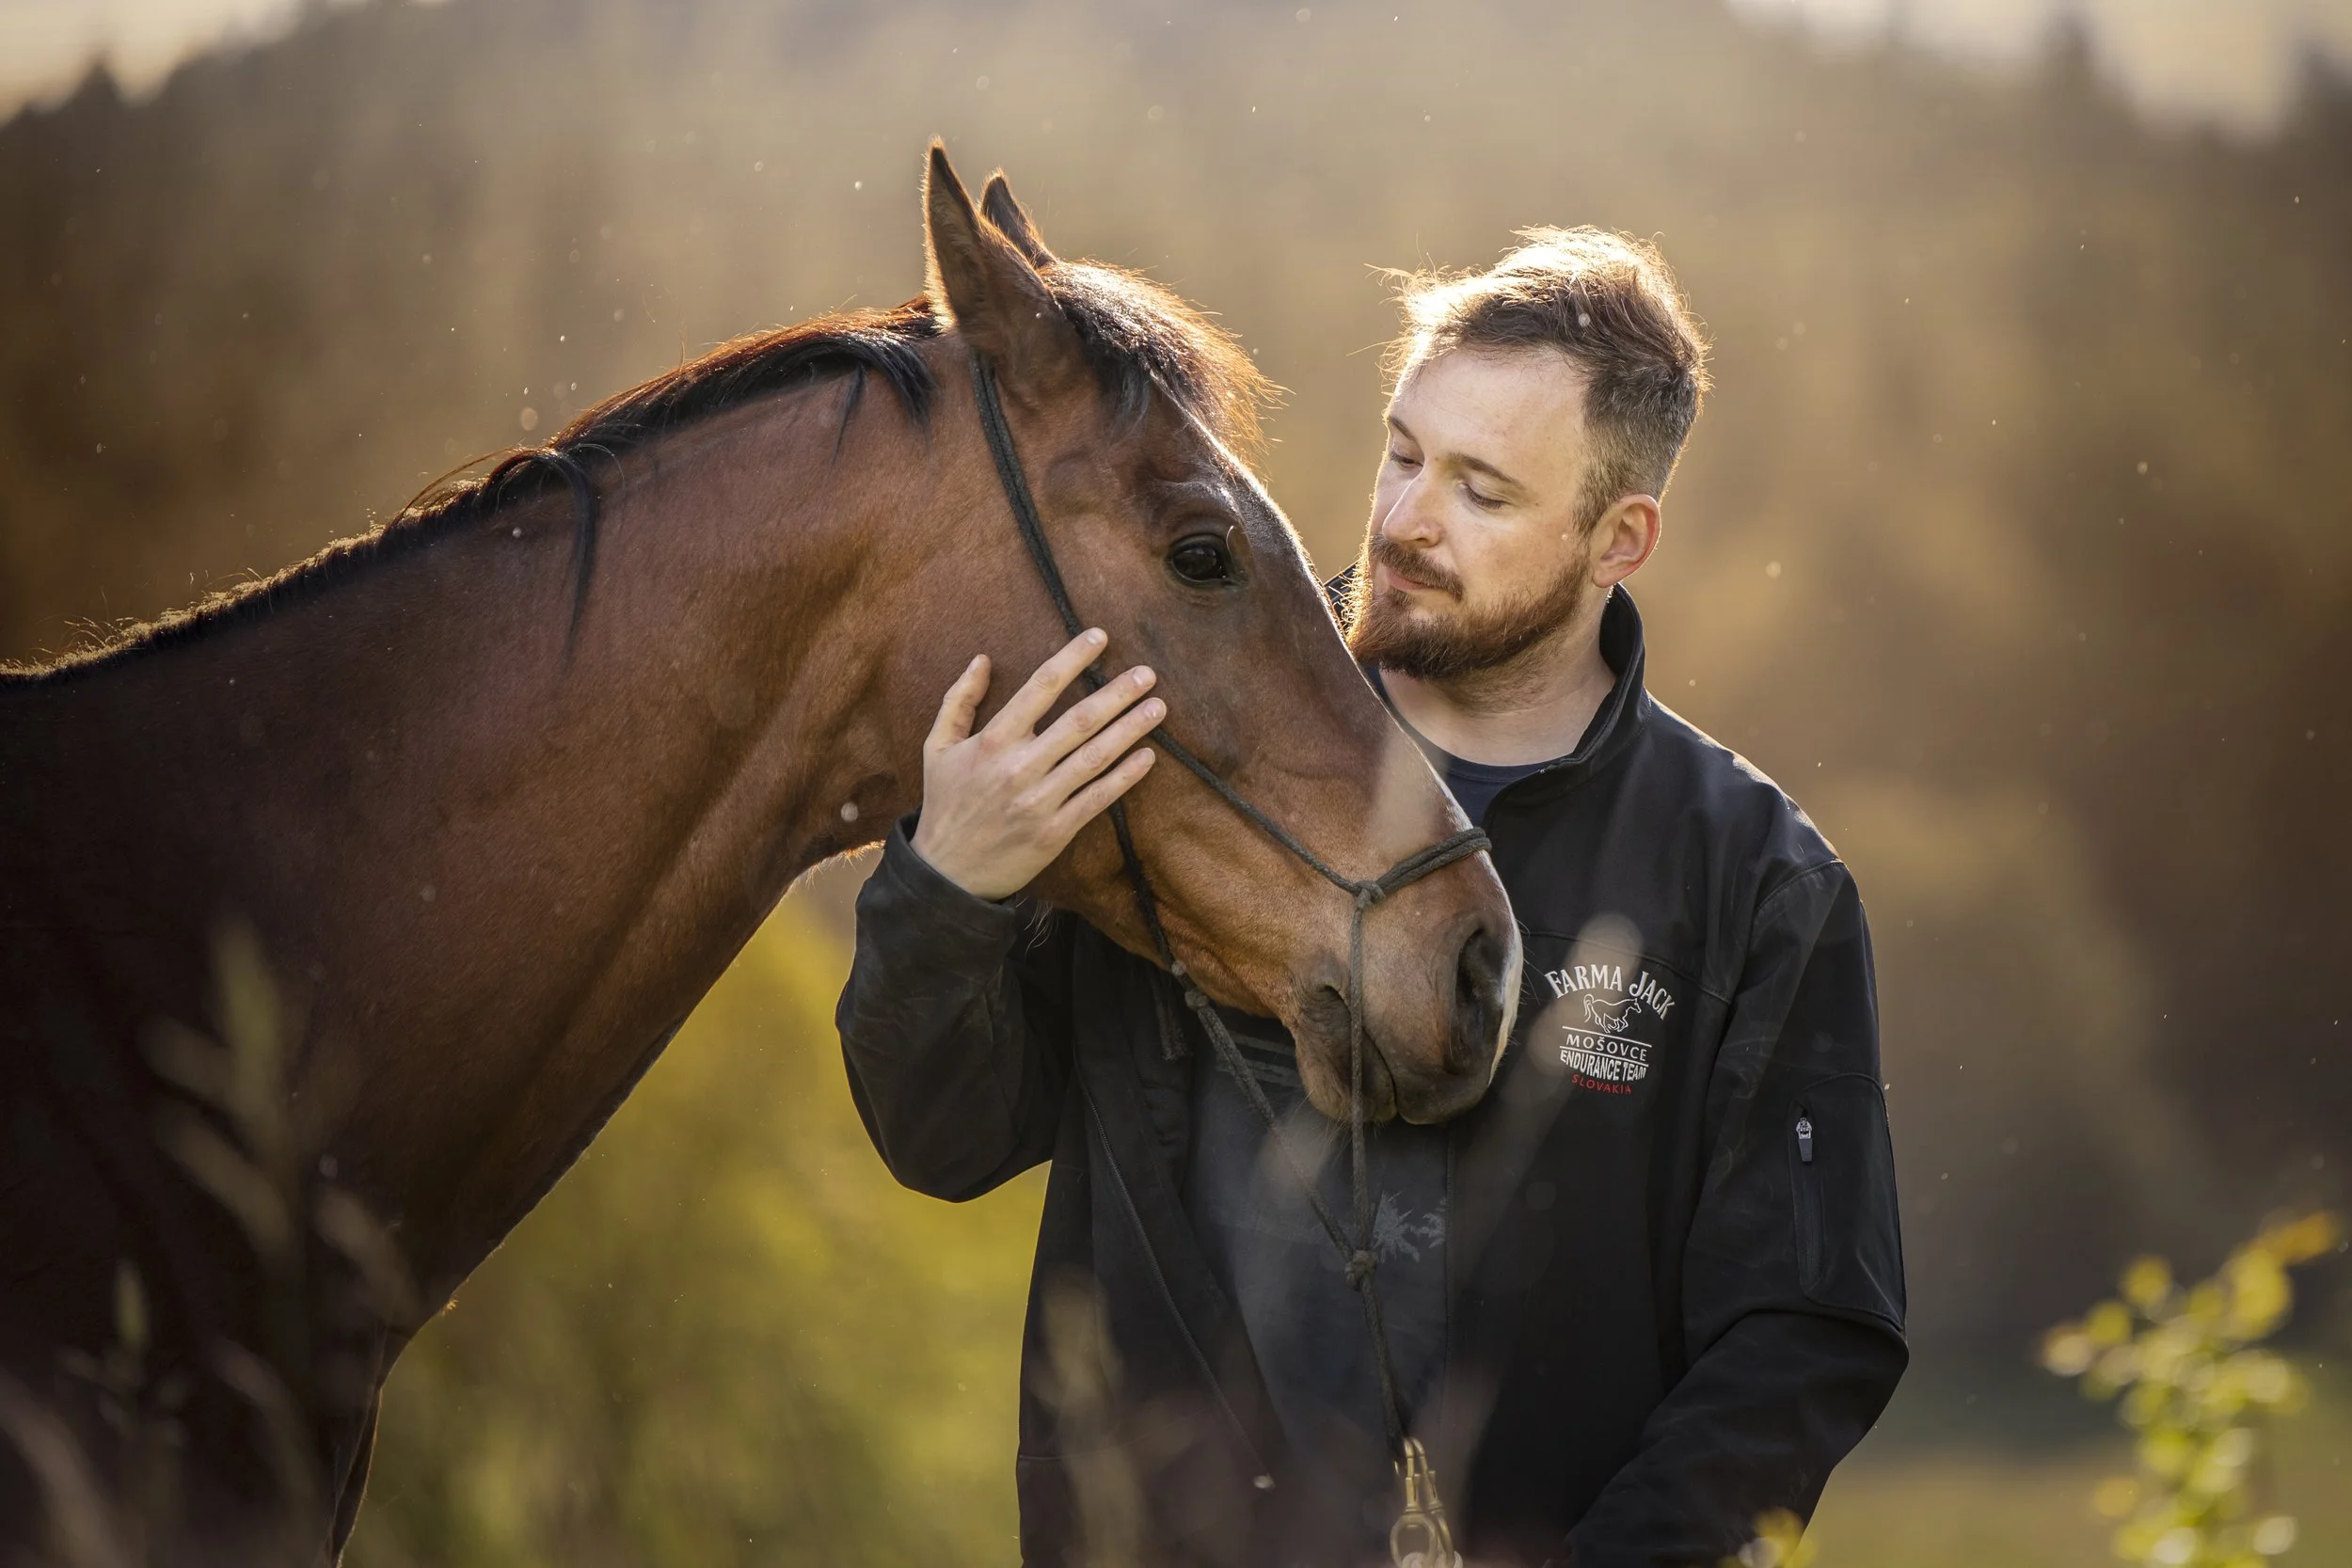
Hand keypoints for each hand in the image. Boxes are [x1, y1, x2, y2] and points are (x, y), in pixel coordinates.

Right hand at [910, 628, 1162, 900]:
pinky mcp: (1055, 831)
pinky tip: (1147, 757)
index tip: (1099, 637)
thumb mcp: (938, 748)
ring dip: (1131, 730)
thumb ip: (958, 701)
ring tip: (1158, 707)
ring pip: (1095, 757)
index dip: (1073, 658)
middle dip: (1117, 693)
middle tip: (1147, 673)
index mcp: (993, 741)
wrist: (947, 873)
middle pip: (1079, 720)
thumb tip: (982, 659)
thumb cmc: (945, 804)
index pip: (1040, 687)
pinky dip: (1125, 777)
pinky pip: (1097, 799)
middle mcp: (1020, 767)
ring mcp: (1040, 801)